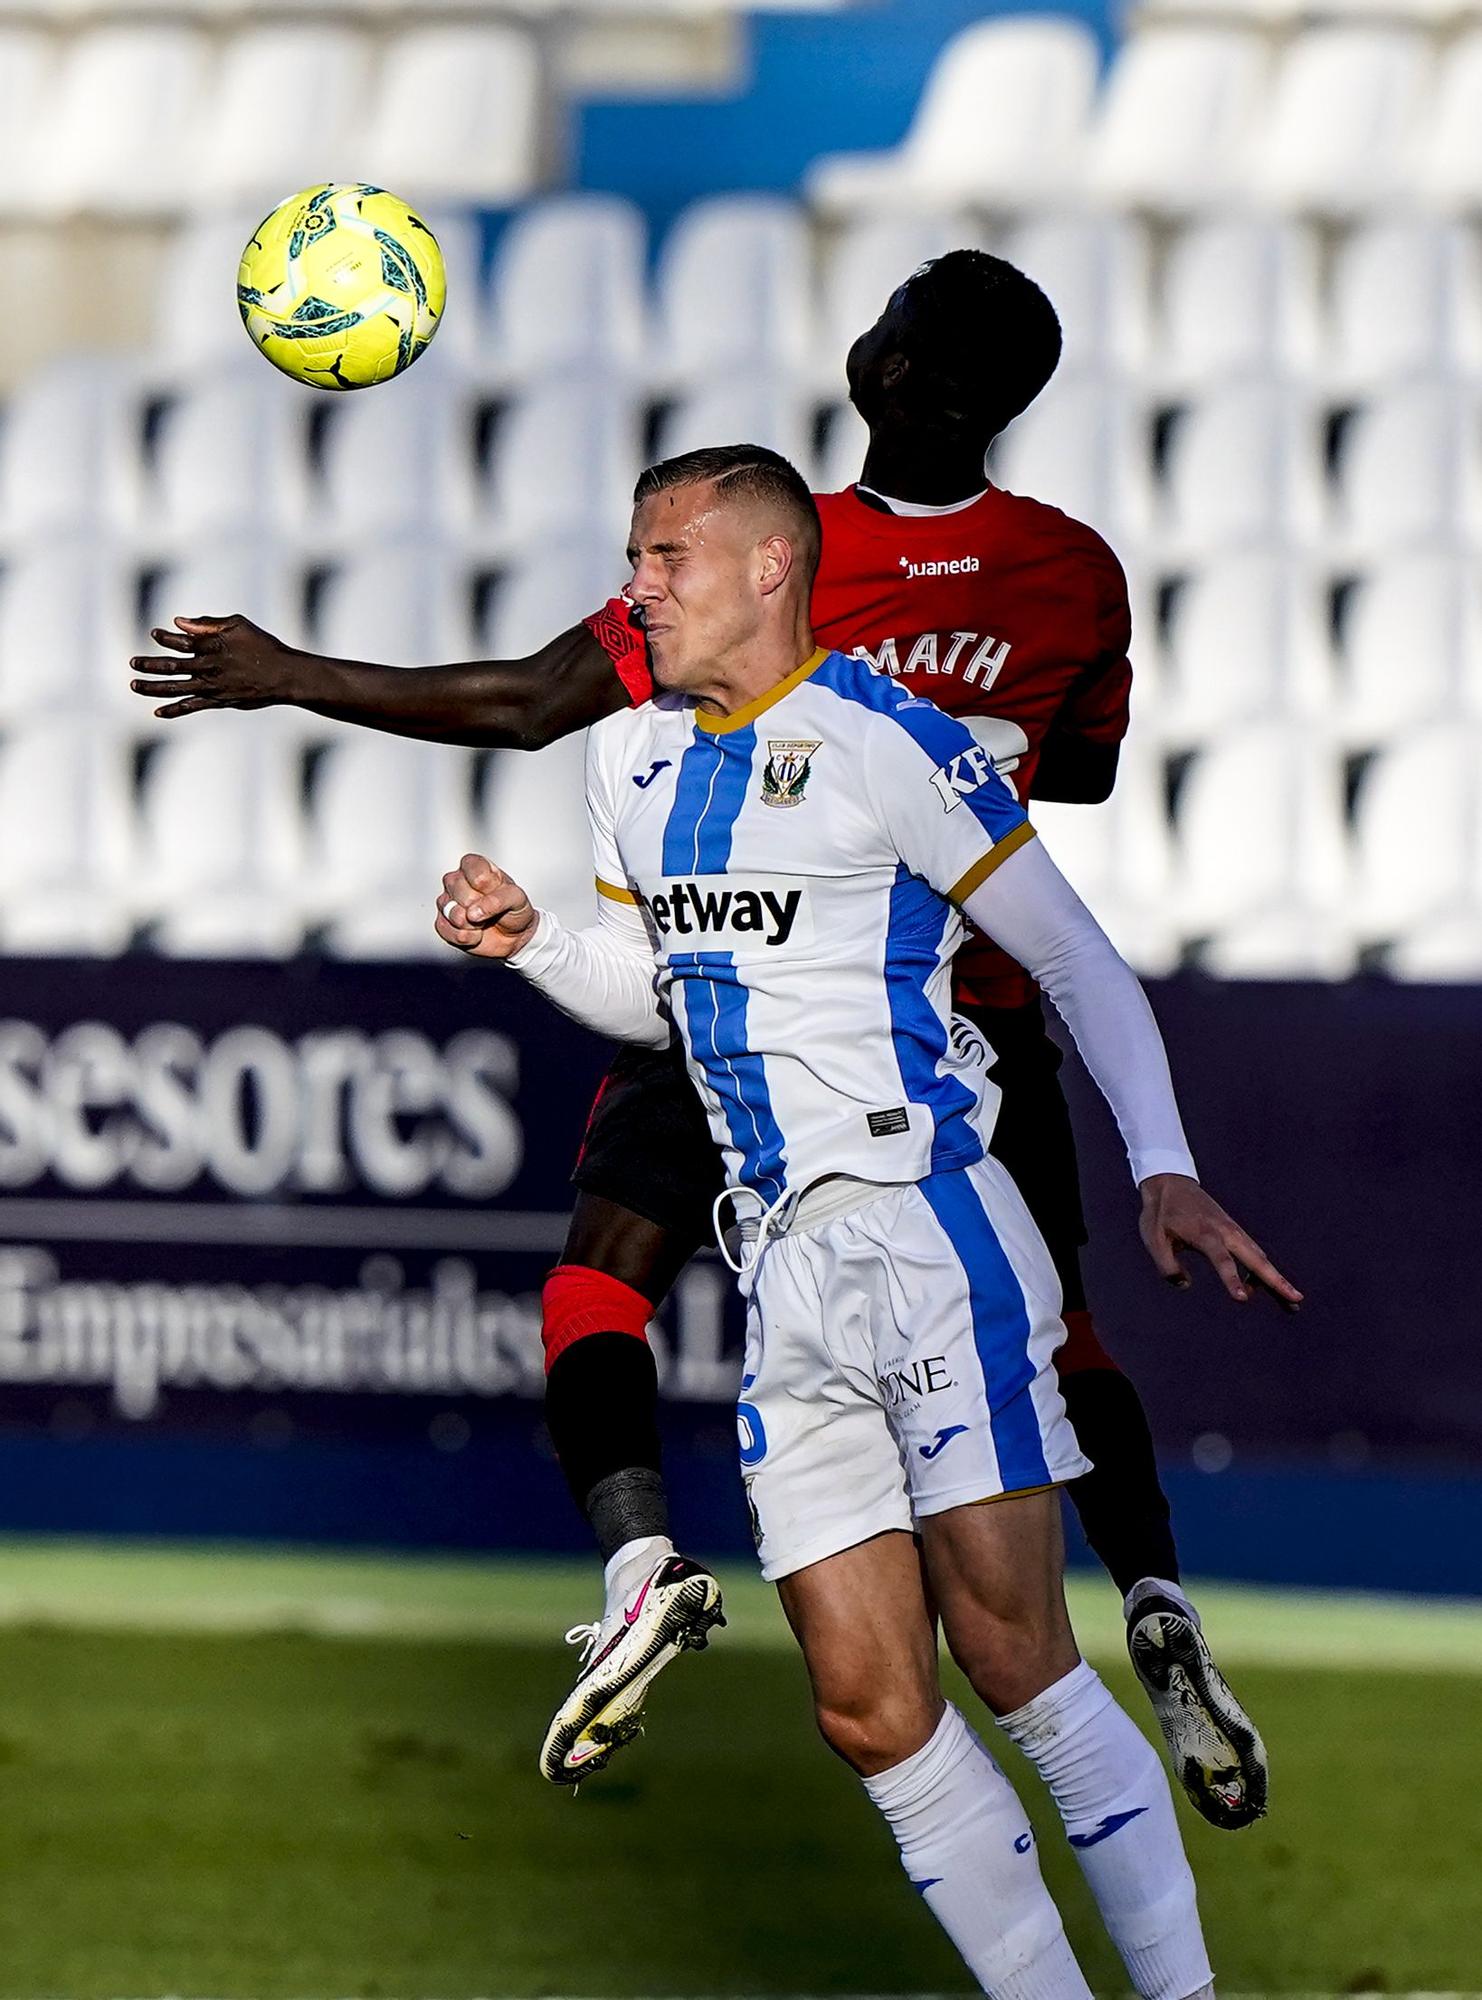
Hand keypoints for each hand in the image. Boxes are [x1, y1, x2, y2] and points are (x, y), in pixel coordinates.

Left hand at [129, 614, 301, 717]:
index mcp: (211, 646)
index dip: (164, 637)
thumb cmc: (264, 646)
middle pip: (170, 666)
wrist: (284, 676)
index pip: (179, 641)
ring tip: (134, 685)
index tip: (154, 634)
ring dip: (152, 687)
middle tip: (132, 663)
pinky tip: (158, 712)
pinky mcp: (218, 701)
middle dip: (149, 664)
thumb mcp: (238, 625)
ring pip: (175, 688)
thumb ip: (207, 624)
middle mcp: (207, 667)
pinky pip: (191, 707)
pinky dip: (174, 710)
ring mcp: (211, 686)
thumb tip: (179, 623)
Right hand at [435, 853, 538, 960]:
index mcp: (474, 865)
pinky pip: (447, 931)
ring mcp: (446, 901)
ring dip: (474, 925)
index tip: (499, 891)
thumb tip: (473, 912)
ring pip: (454, 914)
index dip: (490, 890)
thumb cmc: (513, 910)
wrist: (513, 936)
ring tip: (483, 922)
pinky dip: (467, 937)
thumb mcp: (517, 899)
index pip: (477, 875)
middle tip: (490, 910)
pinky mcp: (442, 923)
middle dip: (482, 909)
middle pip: (463, 895)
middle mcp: (456, 880)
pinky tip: (475, 933)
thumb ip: (499, 899)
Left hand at [1138, 1173, 1302, 1309]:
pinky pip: (1253, 1254)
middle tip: (1296, 1301)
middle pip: (1256, 1260)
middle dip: (1276, 1282)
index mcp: (1204, 1233)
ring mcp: (1233, 1231)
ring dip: (1276, 1280)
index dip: (1232, 1279)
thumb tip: (1185, 1284)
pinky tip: (1259, 1287)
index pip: (1222, 1260)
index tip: (1242, 1299)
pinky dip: (1262, 1271)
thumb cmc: (1160, 1211)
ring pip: (1260, 1258)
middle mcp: (1226, 1231)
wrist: (1170, 1182)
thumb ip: (1166, 1265)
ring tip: (1291, 1304)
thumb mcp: (1152, 1238)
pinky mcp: (1234, 1232)